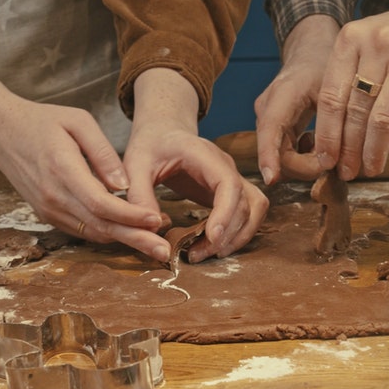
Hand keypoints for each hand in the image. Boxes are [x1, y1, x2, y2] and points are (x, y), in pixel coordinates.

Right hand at [0, 65, 171, 261]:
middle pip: (100, 226)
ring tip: (154, 244)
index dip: (131, 216)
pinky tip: (128, 233)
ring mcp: (48, 208)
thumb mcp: (78, 121)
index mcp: (63, 169)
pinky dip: (106, 233)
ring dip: (123, 240)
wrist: (1, 133)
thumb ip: (103, 152)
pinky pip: (81, 229)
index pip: (101, 204)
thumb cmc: (43, 121)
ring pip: (91, 232)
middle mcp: (53, 196)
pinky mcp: (47, 214)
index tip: (157, 219)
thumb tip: (124, 186)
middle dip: (135, 240)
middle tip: (164, 252)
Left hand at [124, 69, 268, 261]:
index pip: (228, 183)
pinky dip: (237, 232)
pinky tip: (212, 246)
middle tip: (198, 255)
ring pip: (253, 209)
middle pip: (245, 202)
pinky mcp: (229, 191)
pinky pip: (247, 213)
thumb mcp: (135, 165)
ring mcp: (231, 178)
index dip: (226, 212)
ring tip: (207, 254)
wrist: (162, 134)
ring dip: (238, 236)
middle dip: (227, 233)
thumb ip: (140, 194)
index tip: (212, 237)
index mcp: (204, 155)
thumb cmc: (149, 146)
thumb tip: (153, 228)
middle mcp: (225, 166)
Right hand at [255, 15, 338, 182]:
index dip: (269, 156)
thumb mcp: (337, 90)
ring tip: (325, 150)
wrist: (311, 51)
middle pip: (275, 151)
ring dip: (303, 162)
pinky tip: (315, 144)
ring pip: (279, 154)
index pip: (269, 129)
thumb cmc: (326, 66)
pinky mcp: (273, 126)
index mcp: (282, 94)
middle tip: (330, 163)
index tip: (271, 179)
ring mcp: (267, 118)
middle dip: (302, 165)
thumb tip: (332, 162)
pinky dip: (301, 156)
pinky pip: (283, 150)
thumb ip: (334, 125)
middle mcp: (267, 108)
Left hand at [314, 8, 388, 178]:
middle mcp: (377, 44)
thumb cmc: (388, 39)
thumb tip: (335, 140)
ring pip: (383, 117)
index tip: (326, 160)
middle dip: (350, 147)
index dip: (328, 133)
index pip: (332, 97)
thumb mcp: (362, 47)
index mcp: (350, 40)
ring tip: (370, 167)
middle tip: (348, 171)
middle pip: (356, 110)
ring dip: (374, 148)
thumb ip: (347, 82)